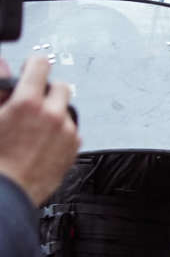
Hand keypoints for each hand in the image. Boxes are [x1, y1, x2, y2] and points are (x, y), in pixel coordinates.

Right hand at [0, 57, 79, 205]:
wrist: (6, 191)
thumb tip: (2, 66)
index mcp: (28, 102)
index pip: (40, 65)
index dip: (32, 66)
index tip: (29, 70)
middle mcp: (53, 115)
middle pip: (60, 86)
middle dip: (46, 91)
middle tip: (31, 102)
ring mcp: (66, 132)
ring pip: (66, 109)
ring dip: (53, 112)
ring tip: (33, 126)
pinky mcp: (74, 148)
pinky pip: (71, 129)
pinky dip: (60, 130)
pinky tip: (41, 141)